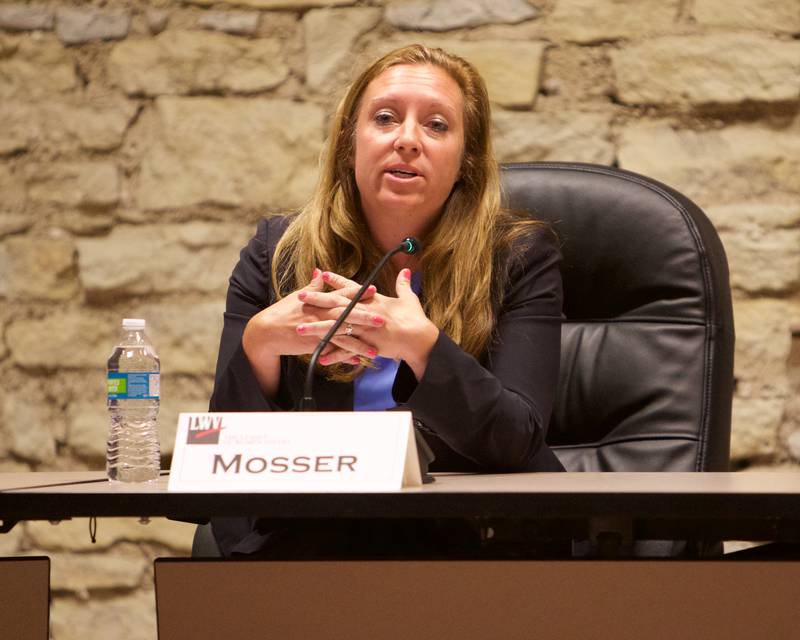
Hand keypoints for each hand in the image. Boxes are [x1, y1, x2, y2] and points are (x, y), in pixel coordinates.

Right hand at [243, 268, 375, 361]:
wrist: (266, 332)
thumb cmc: (283, 312)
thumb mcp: (298, 296)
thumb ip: (314, 286)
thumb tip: (321, 271)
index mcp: (319, 301)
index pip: (341, 294)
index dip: (357, 292)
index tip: (374, 289)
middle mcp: (320, 314)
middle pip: (345, 314)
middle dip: (364, 317)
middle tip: (381, 318)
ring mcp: (317, 330)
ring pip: (341, 336)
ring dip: (358, 342)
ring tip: (374, 348)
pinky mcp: (312, 344)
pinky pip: (331, 351)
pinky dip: (344, 356)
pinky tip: (358, 361)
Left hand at [297, 269, 438, 379]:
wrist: (420, 340)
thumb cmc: (415, 320)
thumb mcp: (409, 299)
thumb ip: (403, 285)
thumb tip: (406, 270)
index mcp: (374, 300)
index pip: (351, 288)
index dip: (336, 281)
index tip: (322, 274)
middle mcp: (366, 312)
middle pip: (337, 305)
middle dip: (317, 300)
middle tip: (299, 296)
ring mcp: (365, 329)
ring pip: (336, 327)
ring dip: (317, 328)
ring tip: (299, 328)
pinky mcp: (367, 345)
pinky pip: (346, 350)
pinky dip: (333, 354)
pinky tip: (319, 356)